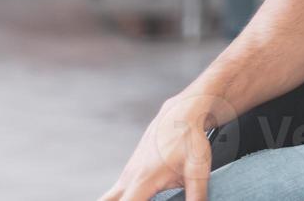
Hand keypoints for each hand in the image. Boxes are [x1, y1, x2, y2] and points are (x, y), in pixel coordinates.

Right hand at [100, 93, 219, 200]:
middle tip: (141, 199)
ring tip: (147, 196)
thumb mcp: (198, 171)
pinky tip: (146, 196)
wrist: (184, 111)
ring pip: (113, 194)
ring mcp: (129, 170)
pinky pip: (122, 187)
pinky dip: (128, 195)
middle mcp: (130, 176)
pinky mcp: (134, 166)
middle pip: (105, 200)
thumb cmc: (189, 137)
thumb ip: (196, 196)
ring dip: (123, 198)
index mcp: (143, 180)